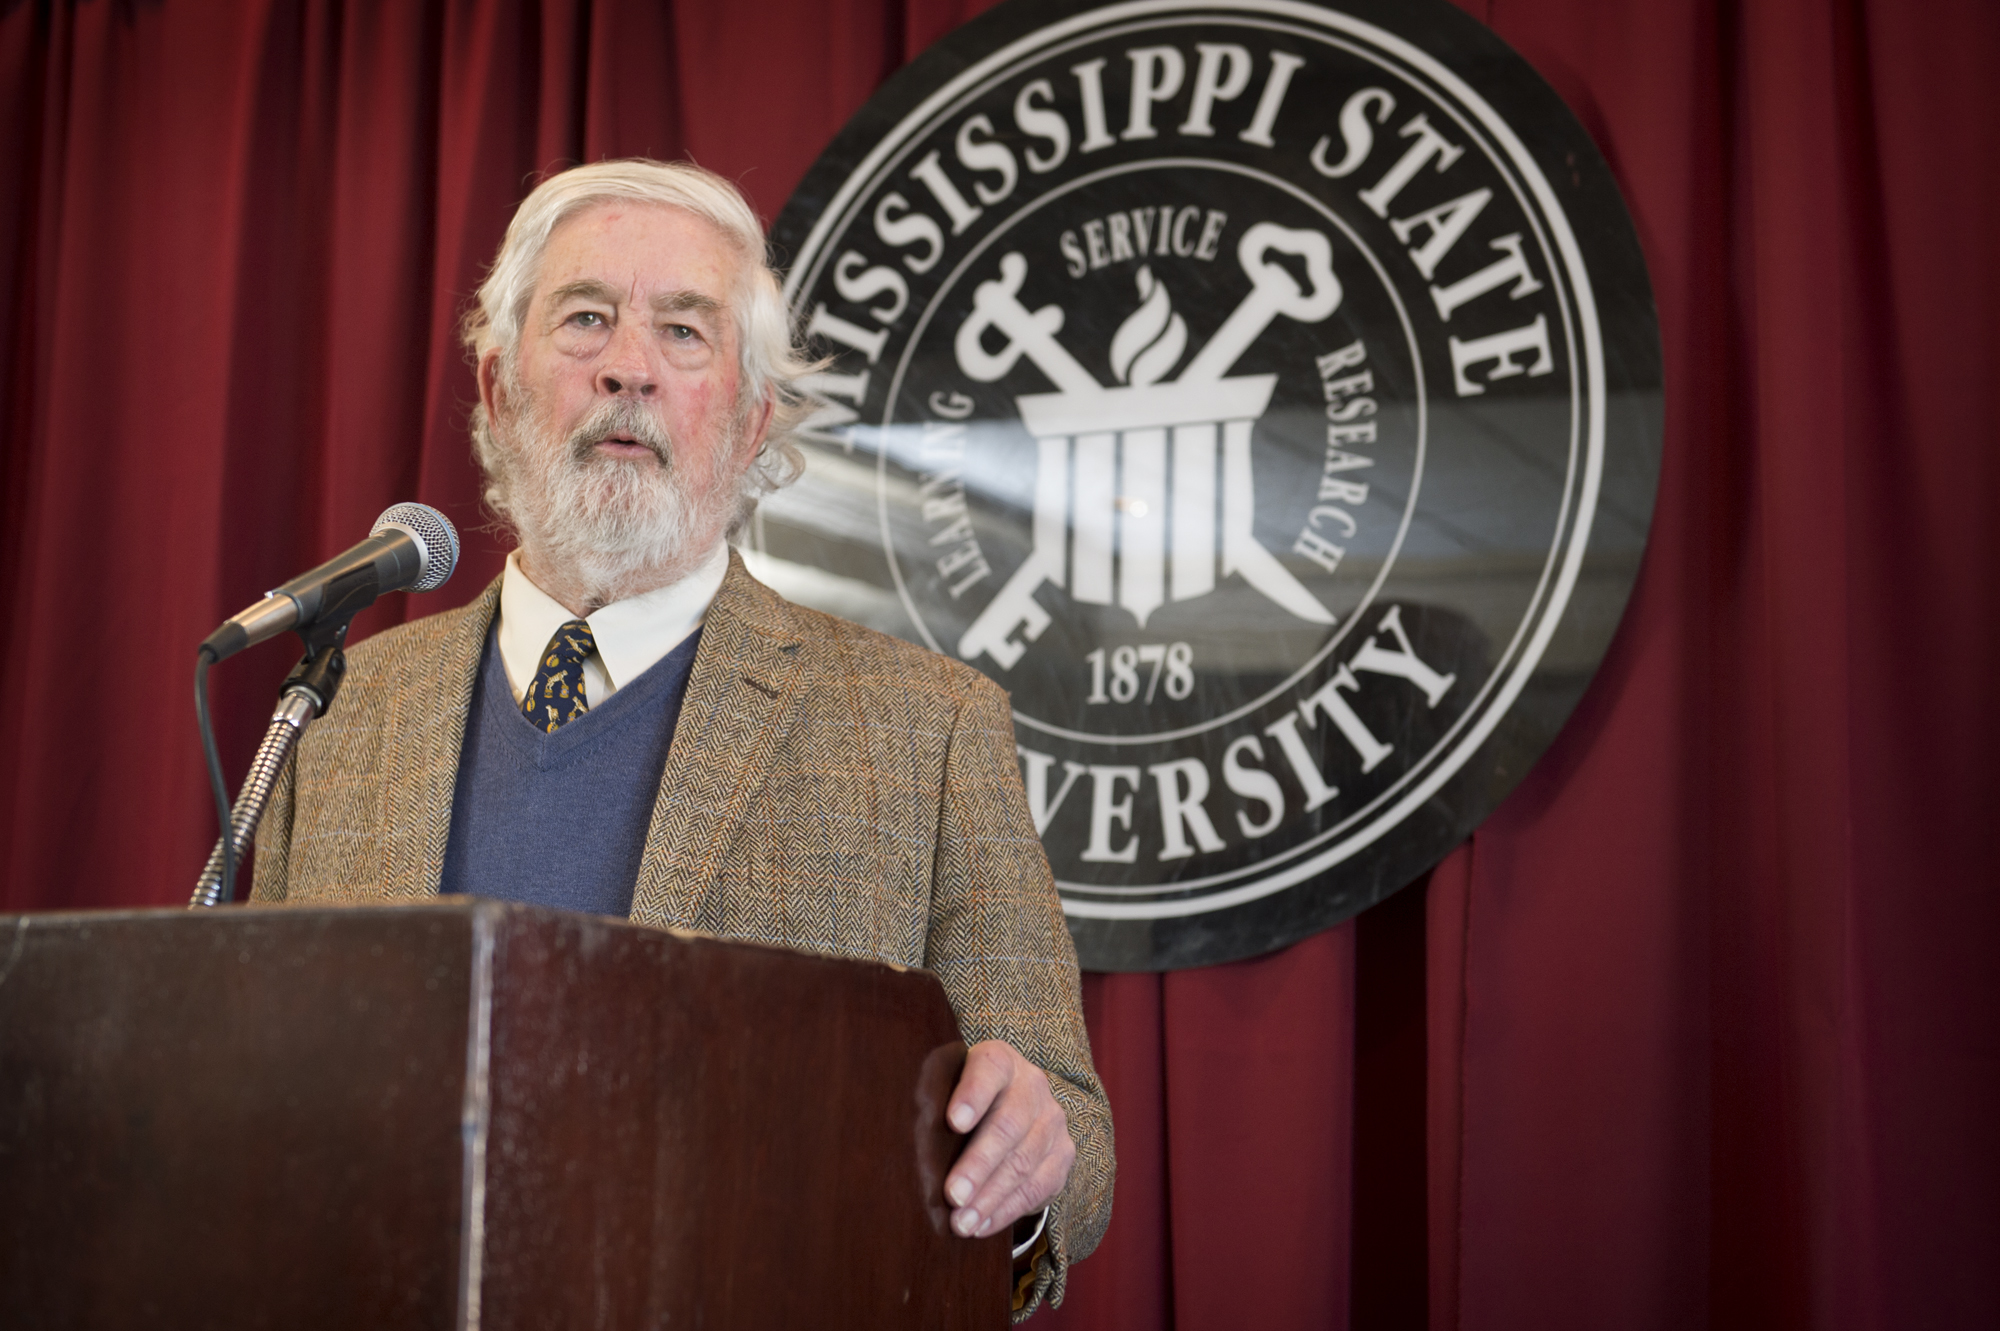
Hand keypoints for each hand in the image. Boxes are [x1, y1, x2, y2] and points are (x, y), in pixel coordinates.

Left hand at [942, 1040, 1075, 1238]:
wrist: (1012, 1105)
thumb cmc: (962, 1102)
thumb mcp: (949, 1088)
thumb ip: (933, 1103)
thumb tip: (899, 1143)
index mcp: (999, 1060)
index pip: (989, 1070)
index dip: (972, 1095)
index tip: (953, 1122)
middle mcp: (1031, 1085)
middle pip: (1008, 1125)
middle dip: (978, 1165)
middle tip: (952, 1194)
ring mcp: (1052, 1121)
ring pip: (1023, 1162)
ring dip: (990, 1197)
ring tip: (961, 1222)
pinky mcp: (1063, 1154)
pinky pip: (1037, 1188)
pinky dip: (1006, 1211)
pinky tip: (982, 1226)